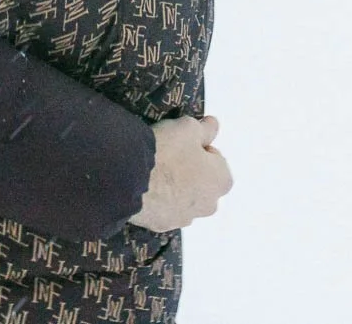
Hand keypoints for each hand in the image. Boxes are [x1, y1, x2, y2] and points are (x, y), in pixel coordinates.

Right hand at [129, 115, 231, 230]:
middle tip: (170, 157)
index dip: (200, 149)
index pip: (217, 161)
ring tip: (154, 172)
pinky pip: (164, 210)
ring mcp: (184, 218)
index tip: (184, 144)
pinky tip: (144, 186)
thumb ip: (205, 128)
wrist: (130, 178)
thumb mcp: (188, 128)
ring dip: (175, 189)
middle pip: (203, 185)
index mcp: (221, 181)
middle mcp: (208, 205)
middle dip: (191, 173)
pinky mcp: (162, 225)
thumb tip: (214, 125)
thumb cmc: (166, 151)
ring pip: (184, 200)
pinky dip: (158, 201)